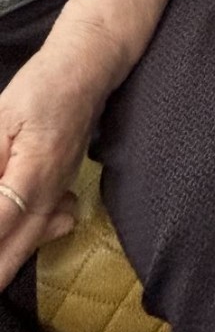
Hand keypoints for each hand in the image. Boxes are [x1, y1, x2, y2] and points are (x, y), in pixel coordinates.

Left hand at [0, 44, 97, 288]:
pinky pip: (46, 230)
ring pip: (30, 245)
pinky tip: (11, 244)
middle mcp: (51, 193)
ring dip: (4, 264)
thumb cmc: (43, 86)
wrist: (89, 67)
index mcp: (33, 175)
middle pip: (14, 251)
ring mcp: (61, 192)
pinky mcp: (62, 187)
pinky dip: (25, 245)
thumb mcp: (1, 118)